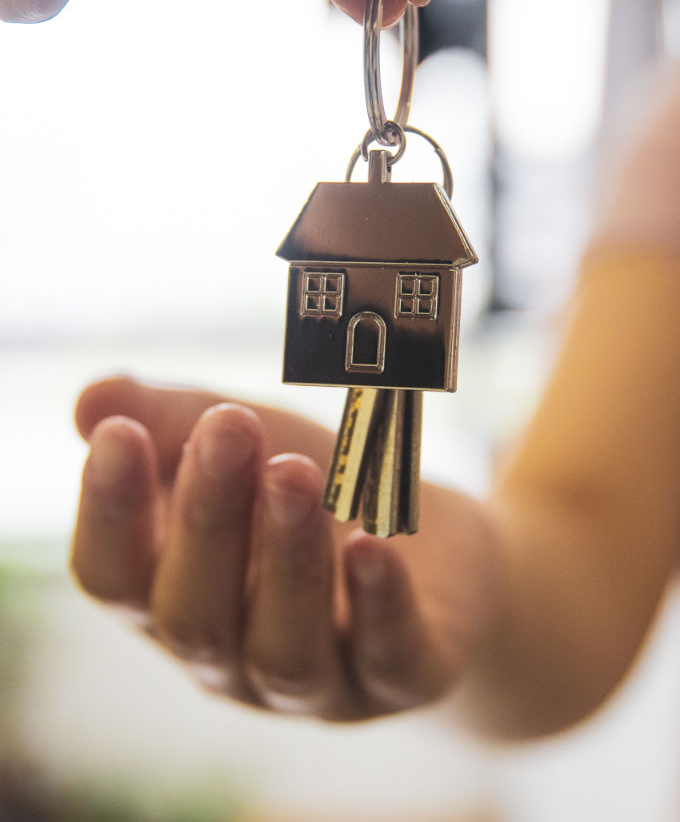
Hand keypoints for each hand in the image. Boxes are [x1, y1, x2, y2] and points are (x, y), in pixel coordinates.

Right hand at [71, 376, 499, 719]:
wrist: (433, 548)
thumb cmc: (315, 493)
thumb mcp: (248, 448)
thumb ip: (172, 421)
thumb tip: (89, 401)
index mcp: (175, 601)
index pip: (114, 579)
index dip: (109, 513)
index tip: (120, 435)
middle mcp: (234, 658)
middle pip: (196, 615)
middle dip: (208, 519)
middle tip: (230, 427)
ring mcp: (319, 683)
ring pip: (284, 648)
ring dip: (286, 559)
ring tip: (294, 473)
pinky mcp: (404, 675)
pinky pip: (389, 656)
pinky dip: (378, 602)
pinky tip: (373, 543)